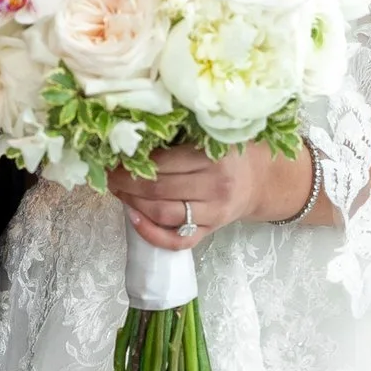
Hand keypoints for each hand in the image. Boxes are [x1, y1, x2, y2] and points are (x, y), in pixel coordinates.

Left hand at [108, 142, 312, 250]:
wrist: (263, 179)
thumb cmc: (232, 150)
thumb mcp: (214, 133)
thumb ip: (183, 133)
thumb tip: (135, 129)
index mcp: (215, 156)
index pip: (163, 162)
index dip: (132, 161)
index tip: (113, 155)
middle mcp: (215, 187)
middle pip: (159, 189)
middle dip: (125, 183)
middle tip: (107, 174)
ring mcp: (214, 213)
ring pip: (164, 214)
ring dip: (133, 204)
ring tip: (118, 191)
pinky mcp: (211, 232)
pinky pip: (177, 241)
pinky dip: (151, 234)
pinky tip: (133, 219)